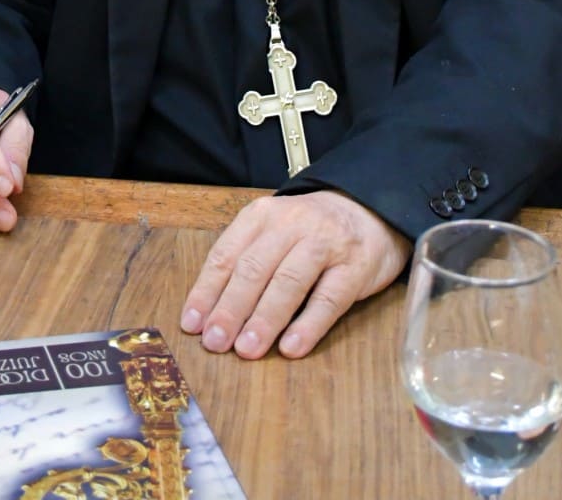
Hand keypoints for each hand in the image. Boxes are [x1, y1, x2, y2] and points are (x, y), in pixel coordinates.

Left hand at [180, 192, 409, 359]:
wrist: (369, 210)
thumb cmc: (309, 231)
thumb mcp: (272, 232)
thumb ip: (246, 263)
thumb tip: (211, 313)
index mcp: (261, 216)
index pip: (227, 255)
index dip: (207, 291)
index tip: (192, 324)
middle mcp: (290, 224)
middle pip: (254, 269)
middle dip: (230, 309)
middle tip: (215, 343)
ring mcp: (324, 244)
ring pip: (288, 283)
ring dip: (264, 319)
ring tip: (246, 350)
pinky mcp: (355, 268)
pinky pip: (329, 299)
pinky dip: (308, 325)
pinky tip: (291, 348)